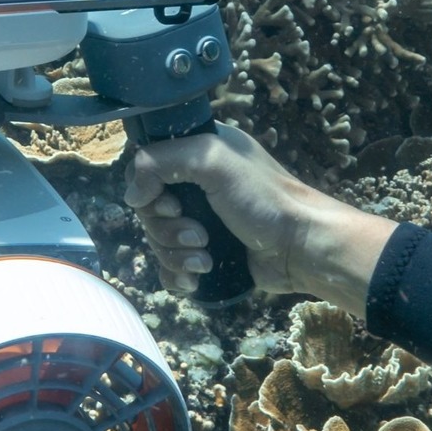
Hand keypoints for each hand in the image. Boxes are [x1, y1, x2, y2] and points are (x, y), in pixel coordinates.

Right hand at [127, 125, 393, 317]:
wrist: (300, 248)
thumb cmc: (263, 198)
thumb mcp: (213, 161)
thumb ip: (162, 161)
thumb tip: (131, 195)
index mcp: (201, 152)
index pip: (148, 167)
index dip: (148, 190)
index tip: (169, 203)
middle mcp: (199, 183)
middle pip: (149, 209)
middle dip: (168, 229)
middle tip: (197, 234)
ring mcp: (202, 219)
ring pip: (158, 241)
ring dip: (176, 254)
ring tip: (205, 259)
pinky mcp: (206, 252)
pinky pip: (170, 266)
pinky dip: (179, 274)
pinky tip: (198, 278)